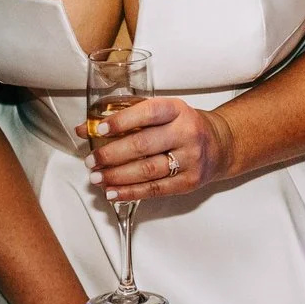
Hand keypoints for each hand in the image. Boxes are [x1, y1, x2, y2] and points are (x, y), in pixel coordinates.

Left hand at [83, 94, 233, 201]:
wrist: (220, 145)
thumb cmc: (182, 126)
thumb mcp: (161, 113)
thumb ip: (125, 117)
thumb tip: (84, 129)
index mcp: (177, 110)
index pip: (147, 113)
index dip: (121, 121)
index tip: (98, 130)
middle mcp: (186, 133)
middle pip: (143, 146)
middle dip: (111, 155)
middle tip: (91, 161)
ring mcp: (190, 159)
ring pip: (147, 170)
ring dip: (117, 176)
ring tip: (97, 178)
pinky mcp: (190, 182)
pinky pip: (155, 189)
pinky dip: (130, 192)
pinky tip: (113, 192)